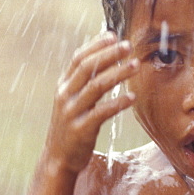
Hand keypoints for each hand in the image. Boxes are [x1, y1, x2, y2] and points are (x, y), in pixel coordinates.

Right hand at [47, 32, 138, 172]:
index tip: (113, 36)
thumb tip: (102, 60)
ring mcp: (71, 112)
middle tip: (128, 46)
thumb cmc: (71, 127)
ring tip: (135, 65)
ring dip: (117, 74)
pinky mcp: (81, 129)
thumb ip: (83, 83)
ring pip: (96, 87)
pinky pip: (101, 112)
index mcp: (63, 86)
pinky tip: (132, 97)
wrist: (58, 158)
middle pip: (87, 68)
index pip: (78, 58)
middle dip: (109, 54)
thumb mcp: (72, 101)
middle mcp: (65, 96)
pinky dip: (118, 103)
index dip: (95, 45)